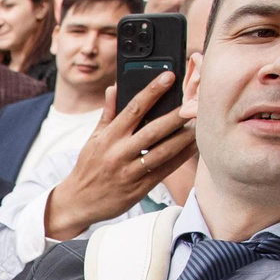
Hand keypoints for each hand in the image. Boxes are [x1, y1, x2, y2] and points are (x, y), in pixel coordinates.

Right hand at [43, 75, 197, 240]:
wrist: (78, 202)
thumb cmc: (89, 167)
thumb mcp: (94, 139)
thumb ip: (108, 113)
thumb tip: (115, 87)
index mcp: (108, 138)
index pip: (132, 109)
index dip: (152, 91)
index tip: (169, 76)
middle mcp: (118, 154)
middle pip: (153, 130)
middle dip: (176, 116)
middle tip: (195, 103)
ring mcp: (129, 172)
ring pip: (162, 152)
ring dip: (184, 137)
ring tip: (200, 124)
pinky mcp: (139, 188)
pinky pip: (165, 170)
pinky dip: (181, 157)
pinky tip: (193, 145)